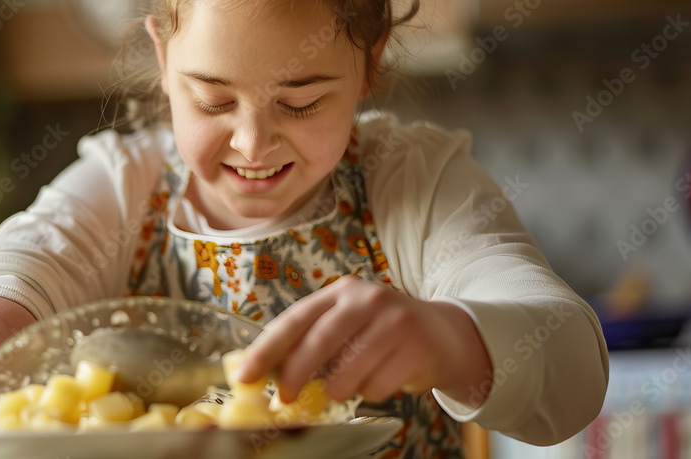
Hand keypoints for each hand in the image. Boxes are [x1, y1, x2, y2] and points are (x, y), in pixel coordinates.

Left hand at [234, 275, 491, 404]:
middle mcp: (366, 299)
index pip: (294, 320)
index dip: (267, 350)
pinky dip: (372, 392)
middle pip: (318, 342)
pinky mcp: (416, 347)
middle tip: (285, 398)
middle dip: (296, 375)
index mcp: (340, 292)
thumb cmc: (383, 333)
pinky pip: (377, 386)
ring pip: (347, 371)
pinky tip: (383, 379)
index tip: (245, 376)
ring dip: (340, 388)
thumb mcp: (347, 324)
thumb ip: (312, 340)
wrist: (444, 335)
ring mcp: (394, 321)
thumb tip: (266, 372)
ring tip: (349, 383)